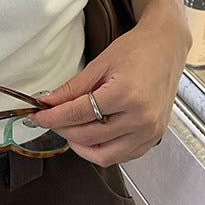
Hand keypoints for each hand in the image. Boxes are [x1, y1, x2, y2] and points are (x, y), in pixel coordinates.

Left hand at [26, 13, 190, 166]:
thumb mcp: (100, 64)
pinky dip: (102, 150)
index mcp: (126, 94)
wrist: (166, 47)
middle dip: (62, 130)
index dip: (52, 117)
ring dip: (80, 145)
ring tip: (70, 128)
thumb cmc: (137, 50)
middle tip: (51, 119)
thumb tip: (49, 103)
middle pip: (87, 137)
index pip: (77, 114)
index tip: (38, 116)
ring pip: (103, 155)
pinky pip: (121, 156)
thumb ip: (72, 88)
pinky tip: (92, 135)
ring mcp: (150, 131)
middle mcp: (141, 117)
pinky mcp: (154, 138)